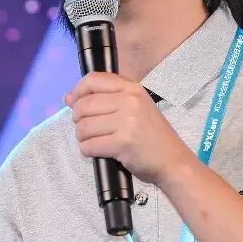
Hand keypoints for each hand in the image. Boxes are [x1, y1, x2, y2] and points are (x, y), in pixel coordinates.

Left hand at [65, 72, 196, 185]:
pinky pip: (89, 145)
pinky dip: (88, 151)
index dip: (78, 92)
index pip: (93, 80)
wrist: (173, 161)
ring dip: (83, 138)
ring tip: (95, 141)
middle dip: (79, 120)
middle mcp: (130, 101)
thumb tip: (69, 98)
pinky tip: (98, 151)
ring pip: (83, 127)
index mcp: (132, 88)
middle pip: (84, 105)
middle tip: (88, 129)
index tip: (75, 103)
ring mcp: (127, 122)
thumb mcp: (135, 107)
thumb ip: (105, 99)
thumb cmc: (152, 135)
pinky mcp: (122, 143)